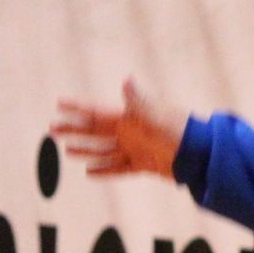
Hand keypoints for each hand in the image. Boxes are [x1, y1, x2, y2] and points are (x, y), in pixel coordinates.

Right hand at [51, 79, 186, 179]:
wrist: (201, 155)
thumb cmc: (179, 131)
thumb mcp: (157, 115)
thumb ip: (138, 101)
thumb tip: (127, 80)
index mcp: (129, 117)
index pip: (96, 111)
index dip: (77, 107)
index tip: (58, 102)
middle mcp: (130, 132)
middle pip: (95, 130)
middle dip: (74, 129)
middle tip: (52, 129)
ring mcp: (136, 148)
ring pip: (104, 150)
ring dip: (86, 150)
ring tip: (67, 151)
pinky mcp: (144, 164)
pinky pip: (119, 168)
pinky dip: (105, 170)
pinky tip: (90, 173)